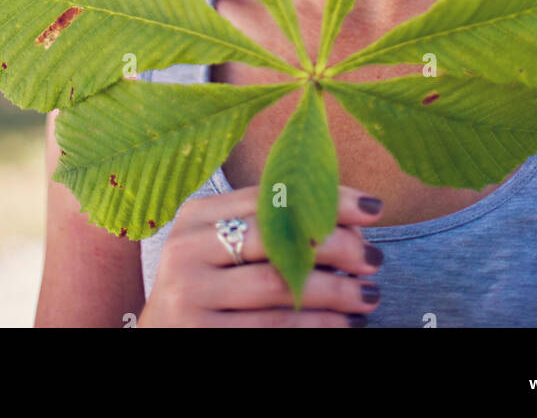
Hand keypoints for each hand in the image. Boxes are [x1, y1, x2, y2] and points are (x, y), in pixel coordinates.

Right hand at [137, 185, 383, 326]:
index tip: (374, 208)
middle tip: (375, 258)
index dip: (325, 200)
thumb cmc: (207, 287)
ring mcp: (189, 295)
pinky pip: (274, 327)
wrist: (161, 338)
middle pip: (276, 238)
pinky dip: (316, 325)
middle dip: (335, 245)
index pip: (271, 197)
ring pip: (278, 286)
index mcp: (195, 216)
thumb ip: (272, 227)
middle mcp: (185, 250)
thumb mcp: (225, 247)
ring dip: (334, 292)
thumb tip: (351, 221)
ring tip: (370, 295)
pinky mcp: (201, 335)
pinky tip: (345, 325)